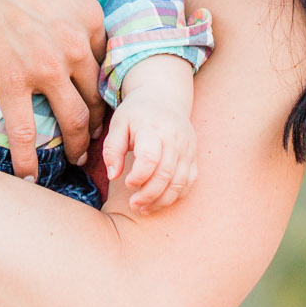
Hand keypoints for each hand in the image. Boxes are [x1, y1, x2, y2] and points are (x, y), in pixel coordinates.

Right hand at [0, 0, 107, 182]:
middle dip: (98, 117)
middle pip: (94, 93)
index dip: (101, 79)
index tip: (97, 91)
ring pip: (72, 119)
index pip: (103, 58)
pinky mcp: (12, 85)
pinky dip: (28, 159)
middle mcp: (74, 49)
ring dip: (76, 143)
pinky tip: (29, 177)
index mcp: (89, 17)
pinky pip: (25, 132)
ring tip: (75, 159)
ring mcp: (45, 71)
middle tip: (96, 133)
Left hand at [101, 59, 197, 215]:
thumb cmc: (136, 113)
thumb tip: (113, 175)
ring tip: (144, 208)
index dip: (139, 176)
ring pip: (180, 182)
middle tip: (134, 204)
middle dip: (149, 195)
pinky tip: (160, 201)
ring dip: (162, 200)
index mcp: (153, 128)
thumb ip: (112, 148)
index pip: (150, 157)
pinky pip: (190, 182)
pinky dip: (176, 196)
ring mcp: (187, 148)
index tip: (127, 183)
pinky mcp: (193, 156)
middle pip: (166, 174)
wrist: (164, 98)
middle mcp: (174, 138)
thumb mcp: (118, 123)